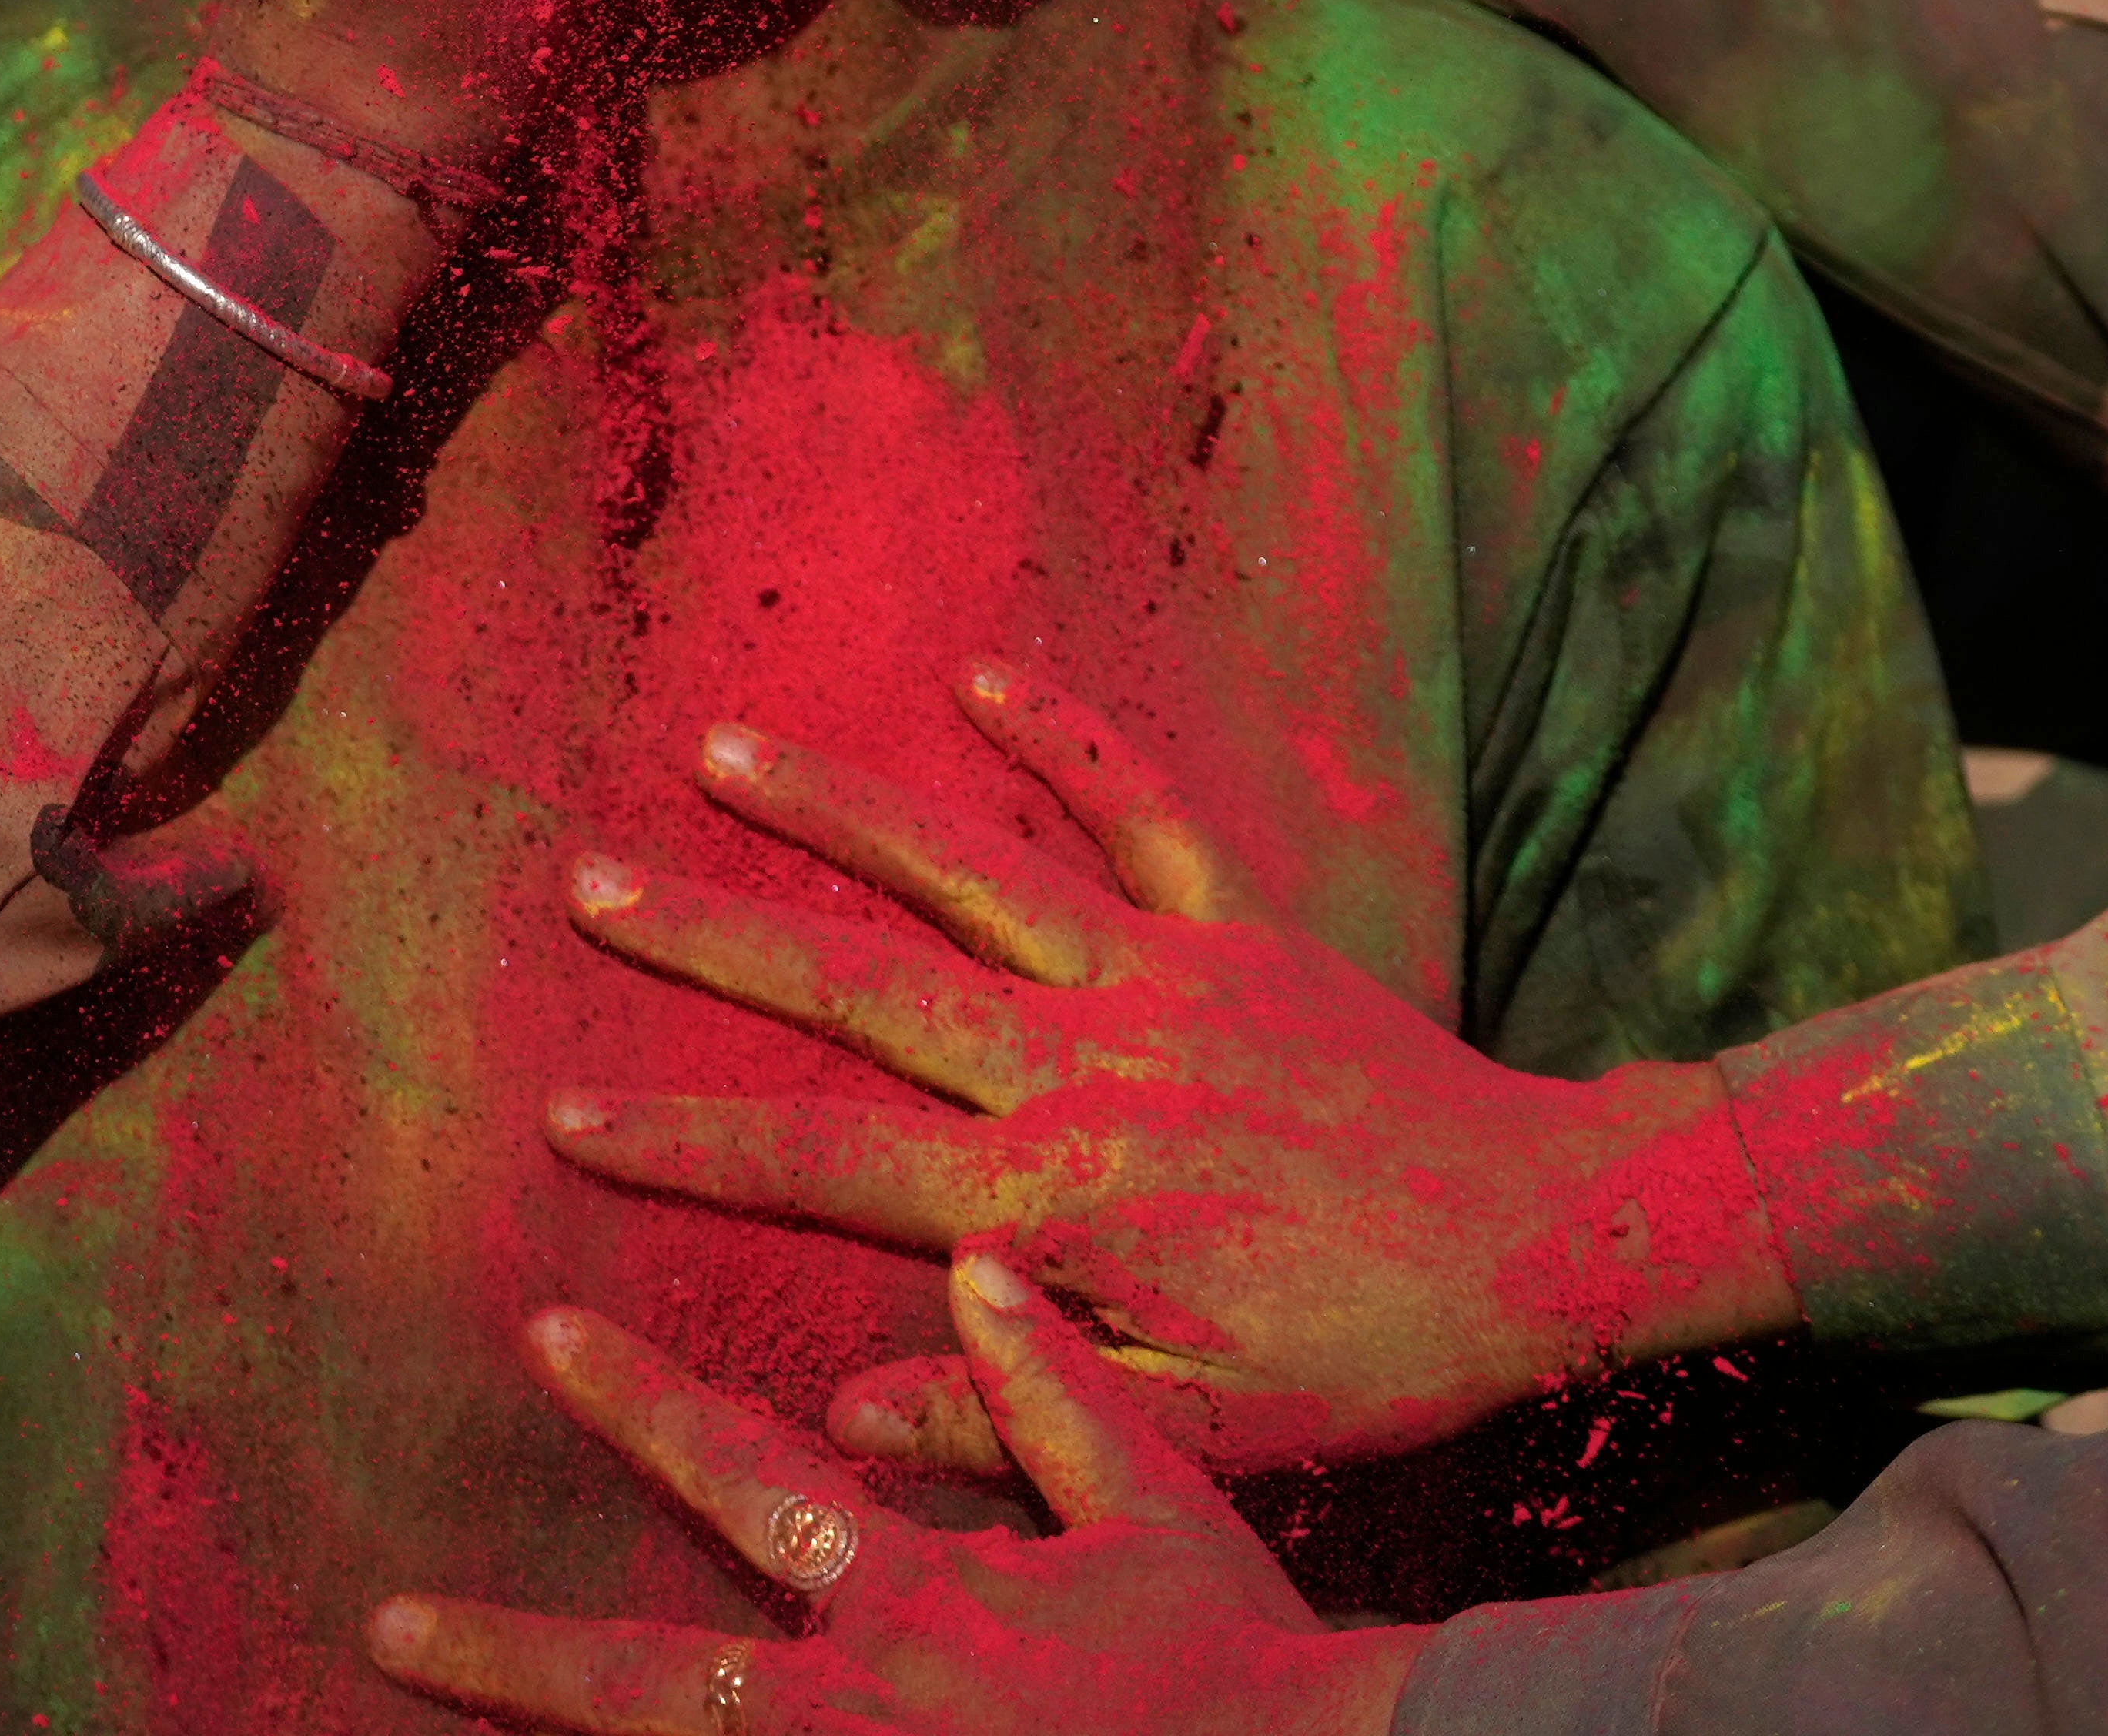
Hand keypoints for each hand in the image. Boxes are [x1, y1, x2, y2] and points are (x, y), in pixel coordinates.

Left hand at [360, 1255, 1413, 1735]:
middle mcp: (868, 1707)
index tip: (545, 1337)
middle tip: (390, 1631)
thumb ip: (1050, 1386)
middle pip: (659, 1688)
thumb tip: (972, 1260)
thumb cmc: (1240, 1652)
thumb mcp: (1160, 1498)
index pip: (748, 1479)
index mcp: (919, 1599)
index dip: (640, 1407)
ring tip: (442, 1700)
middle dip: (515, 1662)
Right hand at [542, 666, 1769, 1473]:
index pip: (831, 1164)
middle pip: (864, 987)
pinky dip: (1065, 741)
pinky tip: (980, 675)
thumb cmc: (1371, 1353)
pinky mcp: (1241, 930)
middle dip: (714, 941)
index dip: (690, 1145)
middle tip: (585, 885)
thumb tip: (842, 1412)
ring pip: (970, 873)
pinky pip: (1141, 814)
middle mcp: (1085, 1062)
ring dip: (842, 809)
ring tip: (722, 745)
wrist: (1543, 1237)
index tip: (564, 1116)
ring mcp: (1161, 977)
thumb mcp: (1200, 1432)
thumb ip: (1019, 1414)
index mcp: (1057, 1195)